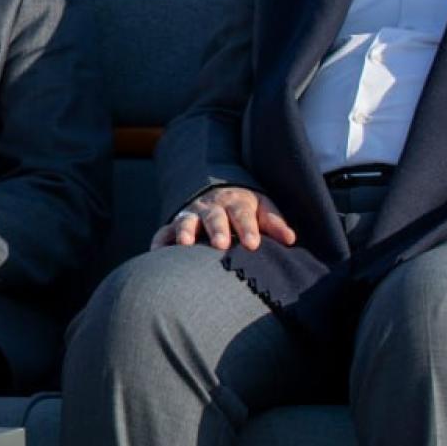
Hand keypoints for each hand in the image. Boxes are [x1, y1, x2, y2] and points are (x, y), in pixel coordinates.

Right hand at [155, 186, 296, 250]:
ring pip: (186, 221)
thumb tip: (291, 239)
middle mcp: (211, 208)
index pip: (242, 215)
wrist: (216, 192)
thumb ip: (274, 223)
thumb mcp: (261, 207)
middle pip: (214, 217)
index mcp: (236, 203)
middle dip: (217, 229)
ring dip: (186, 231)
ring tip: (185, 244)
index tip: (253, 244)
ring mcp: (191, 216)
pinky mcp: (174, 226)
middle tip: (221, 244)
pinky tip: (155, 253)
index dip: (247, 229)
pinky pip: (163, 233)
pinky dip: (159, 242)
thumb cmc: (244, 209)